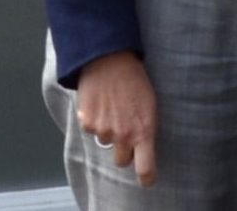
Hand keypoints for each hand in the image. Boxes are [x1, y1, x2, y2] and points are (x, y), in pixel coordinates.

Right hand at [75, 51, 157, 186]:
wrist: (109, 59)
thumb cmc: (134, 80)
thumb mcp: (149, 104)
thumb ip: (145, 128)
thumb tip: (143, 145)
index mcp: (143, 131)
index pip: (145, 168)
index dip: (146, 177)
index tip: (146, 178)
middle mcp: (123, 135)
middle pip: (122, 161)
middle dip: (123, 151)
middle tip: (124, 130)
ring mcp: (103, 131)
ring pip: (105, 142)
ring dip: (107, 130)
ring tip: (112, 107)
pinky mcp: (87, 123)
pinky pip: (91, 130)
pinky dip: (93, 120)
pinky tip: (99, 102)